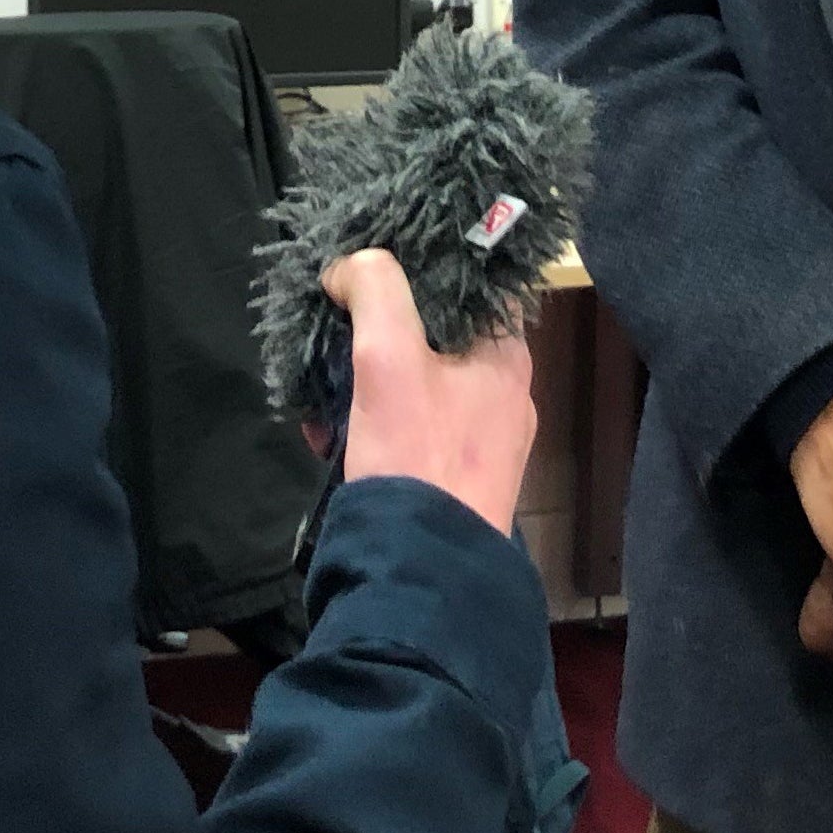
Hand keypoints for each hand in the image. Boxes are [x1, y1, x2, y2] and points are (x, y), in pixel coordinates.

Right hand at [328, 250, 535, 536]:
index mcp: (507, 358)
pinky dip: (376, 423)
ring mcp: (485, 444)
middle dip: (382, 333)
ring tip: (324, 390)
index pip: (475, 288)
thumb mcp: (388, 359)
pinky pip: (416, 431)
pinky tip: (333, 435)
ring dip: (370, 382)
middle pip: (440, 337)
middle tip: (337, 332)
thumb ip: (376, 292)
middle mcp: (507, 396)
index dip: (426, 268)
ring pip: (423, 386)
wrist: (423, 568)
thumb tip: (352, 264)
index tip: (377, 265)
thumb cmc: (417, 454)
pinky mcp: (458, 480)